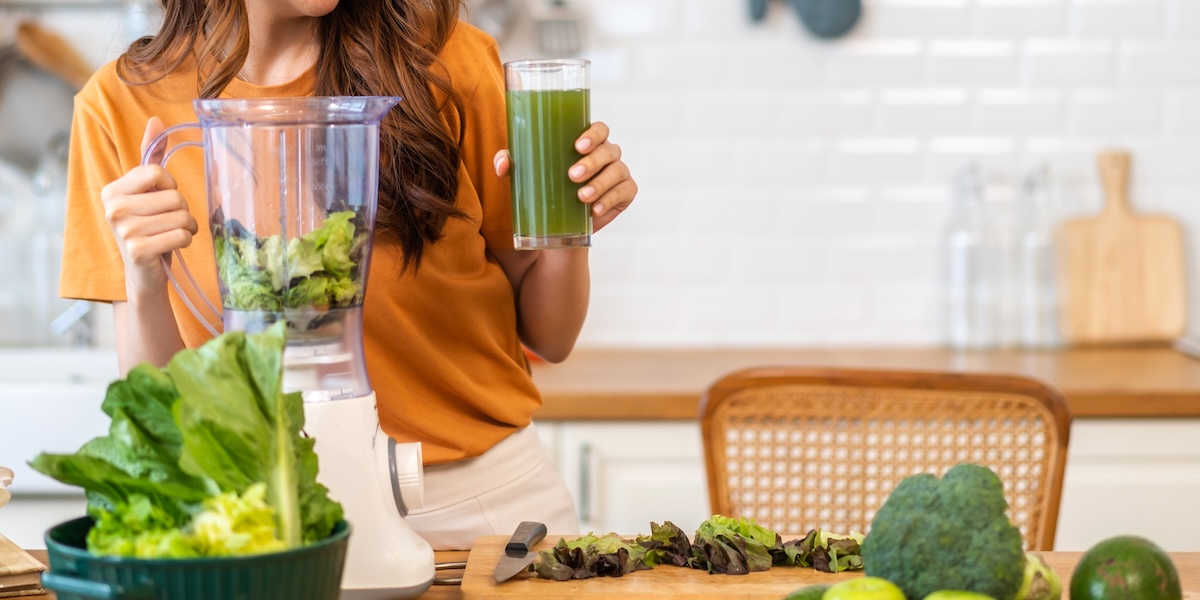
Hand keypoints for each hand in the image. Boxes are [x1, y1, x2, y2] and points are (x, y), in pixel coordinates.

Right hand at [100, 117, 197, 295]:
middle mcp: (113, 207)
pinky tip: (171, 247)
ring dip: (187, 227)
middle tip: (169, 223)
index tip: (163, 200)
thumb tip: (156, 120)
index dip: (171, 187)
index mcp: (113, 189)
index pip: (159, 173)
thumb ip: (151, 158)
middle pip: (175, 196)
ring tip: (172, 235)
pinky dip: (185, 242)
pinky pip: (182, 236)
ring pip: (182, 216)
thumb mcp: (148, 192)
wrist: (144, 273)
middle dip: (182, 211)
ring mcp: (124, 230)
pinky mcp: (138, 251)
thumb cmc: (150, 229)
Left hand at [494, 121, 636, 232]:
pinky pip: (624, 192)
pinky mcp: (625, 194)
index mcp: (589, 143)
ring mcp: (619, 173)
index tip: (577, 146)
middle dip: (592, 162)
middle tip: (572, 176)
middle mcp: (607, 154)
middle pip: (609, 150)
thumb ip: (511, 163)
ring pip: (617, 171)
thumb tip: (502, 164)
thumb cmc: (545, 187)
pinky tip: (595, 209)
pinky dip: (610, 200)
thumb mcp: (526, 174)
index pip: (600, 129)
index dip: (593, 134)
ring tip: (581, 197)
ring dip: (600, 183)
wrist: (559, 224)